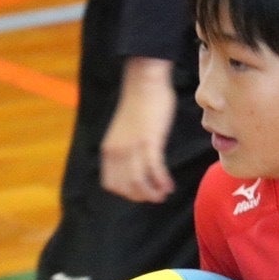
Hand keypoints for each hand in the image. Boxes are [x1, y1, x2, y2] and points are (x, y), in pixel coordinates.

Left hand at [100, 57, 176, 202]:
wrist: (145, 82)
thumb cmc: (139, 104)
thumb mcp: (124, 132)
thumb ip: (125, 149)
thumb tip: (135, 166)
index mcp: (108, 150)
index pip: (111, 184)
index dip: (127, 193)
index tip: (141, 193)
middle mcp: (117, 152)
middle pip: (127, 188)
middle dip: (142, 197)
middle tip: (156, 197)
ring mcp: (132, 148)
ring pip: (140, 183)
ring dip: (153, 193)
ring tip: (164, 194)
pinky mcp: (149, 142)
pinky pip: (155, 170)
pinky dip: (162, 181)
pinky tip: (169, 186)